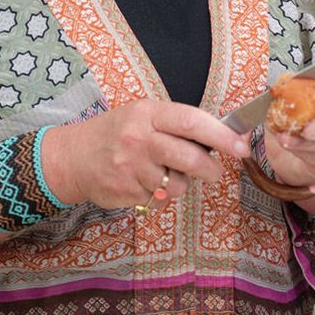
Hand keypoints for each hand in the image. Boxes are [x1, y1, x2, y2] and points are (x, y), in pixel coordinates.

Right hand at [42, 101, 249, 211]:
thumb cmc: (117, 133)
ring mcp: (129, 167)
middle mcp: (138, 138)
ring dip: (178, 184)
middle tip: (214, 173)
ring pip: (175, 185)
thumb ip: (177, 124)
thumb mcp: (143, 115)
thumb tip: (224, 137)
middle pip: (188, 158)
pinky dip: (158, 197)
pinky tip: (143, 183)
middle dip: (210, 169)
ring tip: (163, 174)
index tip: (241, 146)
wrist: (73, 156)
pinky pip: (157, 200)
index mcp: (147, 113)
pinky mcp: (124, 191)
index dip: (221, 135)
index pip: (191, 122)